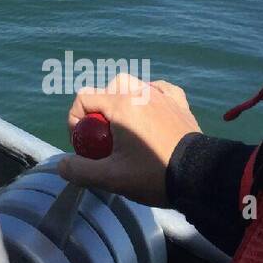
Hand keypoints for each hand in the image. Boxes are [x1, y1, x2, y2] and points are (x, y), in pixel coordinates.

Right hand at [56, 73, 200, 205]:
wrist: (201, 177)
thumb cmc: (154, 175)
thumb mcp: (111, 178)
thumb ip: (80, 170)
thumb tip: (61, 165)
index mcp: (121, 105)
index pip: (84, 98)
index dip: (75, 120)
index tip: (83, 145)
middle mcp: (140, 92)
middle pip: (108, 87)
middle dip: (100, 109)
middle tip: (104, 136)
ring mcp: (163, 96)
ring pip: (134, 85)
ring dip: (123, 100)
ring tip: (126, 126)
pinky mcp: (180, 103)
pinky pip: (160, 89)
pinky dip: (151, 96)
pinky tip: (151, 111)